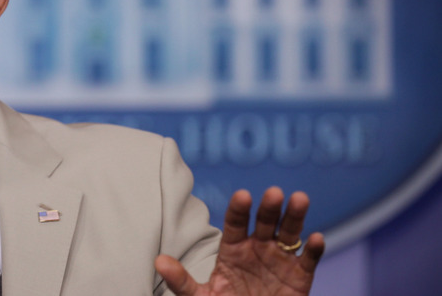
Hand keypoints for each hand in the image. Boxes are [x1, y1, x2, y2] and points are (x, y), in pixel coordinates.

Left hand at [155, 187, 324, 294]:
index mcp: (233, 249)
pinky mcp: (300, 276)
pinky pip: (308, 260)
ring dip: (295, 216)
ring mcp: (280, 260)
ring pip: (289, 233)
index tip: (242, 196)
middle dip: (269, 207)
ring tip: (299, 199)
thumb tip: (158, 262)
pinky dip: (314, 250)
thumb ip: (182, 281)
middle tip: (273, 192)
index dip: (239, 210)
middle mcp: (257, 248)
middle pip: (264, 222)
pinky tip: (316, 238)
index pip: (235, 223)